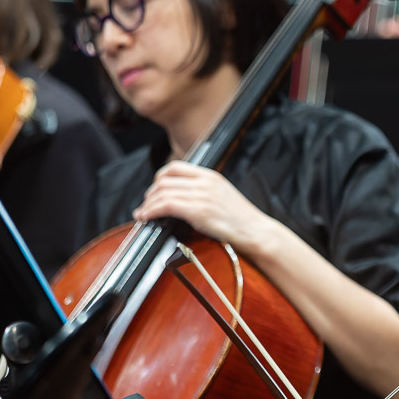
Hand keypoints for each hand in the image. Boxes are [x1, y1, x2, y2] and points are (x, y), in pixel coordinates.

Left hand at [132, 162, 278, 259]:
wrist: (256, 231)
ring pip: (162, 193)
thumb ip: (203, 192)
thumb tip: (181, 198)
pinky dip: (151, 211)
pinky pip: (165, 205)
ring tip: (142, 214)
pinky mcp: (198, 211)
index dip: (158, 177)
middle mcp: (205, 182)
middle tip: (145, 205)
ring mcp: (201, 195)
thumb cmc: (241, 220)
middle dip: (149, 193)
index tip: (154, 190)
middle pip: (164, 179)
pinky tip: (147, 218)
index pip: (175, 167)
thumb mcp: (222, 196)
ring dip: (147, 204)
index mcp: (210, 175)